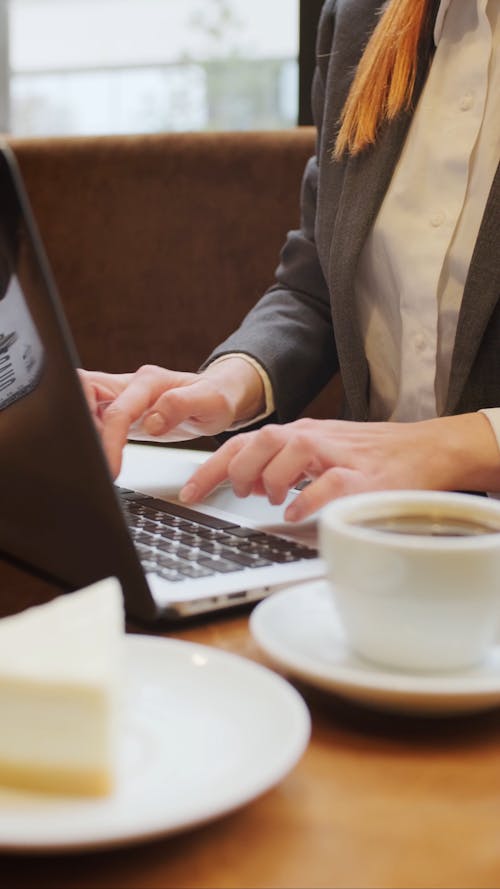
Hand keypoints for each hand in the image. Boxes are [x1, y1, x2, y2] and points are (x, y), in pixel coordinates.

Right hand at [78, 358, 264, 476]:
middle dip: (80, 424)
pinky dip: (91, 436)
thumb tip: (151, 421)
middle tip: (93, 460)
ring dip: (82, 430)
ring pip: (82, 401)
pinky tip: (100, 456)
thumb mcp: (211, 402)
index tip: (110, 467)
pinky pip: (93, 416)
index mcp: (150, 381)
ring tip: (96, 461)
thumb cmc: (217, 397)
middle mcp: (130, 384)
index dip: (108, 439)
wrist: (219, 393)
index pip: (117, 410)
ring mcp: (122, 395)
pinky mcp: (120, 408)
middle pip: (84, 391)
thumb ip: (181, 406)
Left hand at [179, 414, 499, 520]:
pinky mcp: (364, 477)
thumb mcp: (319, 454)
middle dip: (238, 468)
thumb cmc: (369, 458)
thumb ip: (283, 464)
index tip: (187, 493)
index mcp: (299, 434)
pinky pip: (330, 483)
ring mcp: (339, 454)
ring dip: (272, 478)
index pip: (246, 443)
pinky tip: (296, 512)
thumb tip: (243, 484)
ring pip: (292, 450)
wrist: (426, 450)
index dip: (212, 467)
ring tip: (271, 500)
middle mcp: (314, 438)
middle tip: (238, 493)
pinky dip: (308, 497)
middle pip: (263, 439)